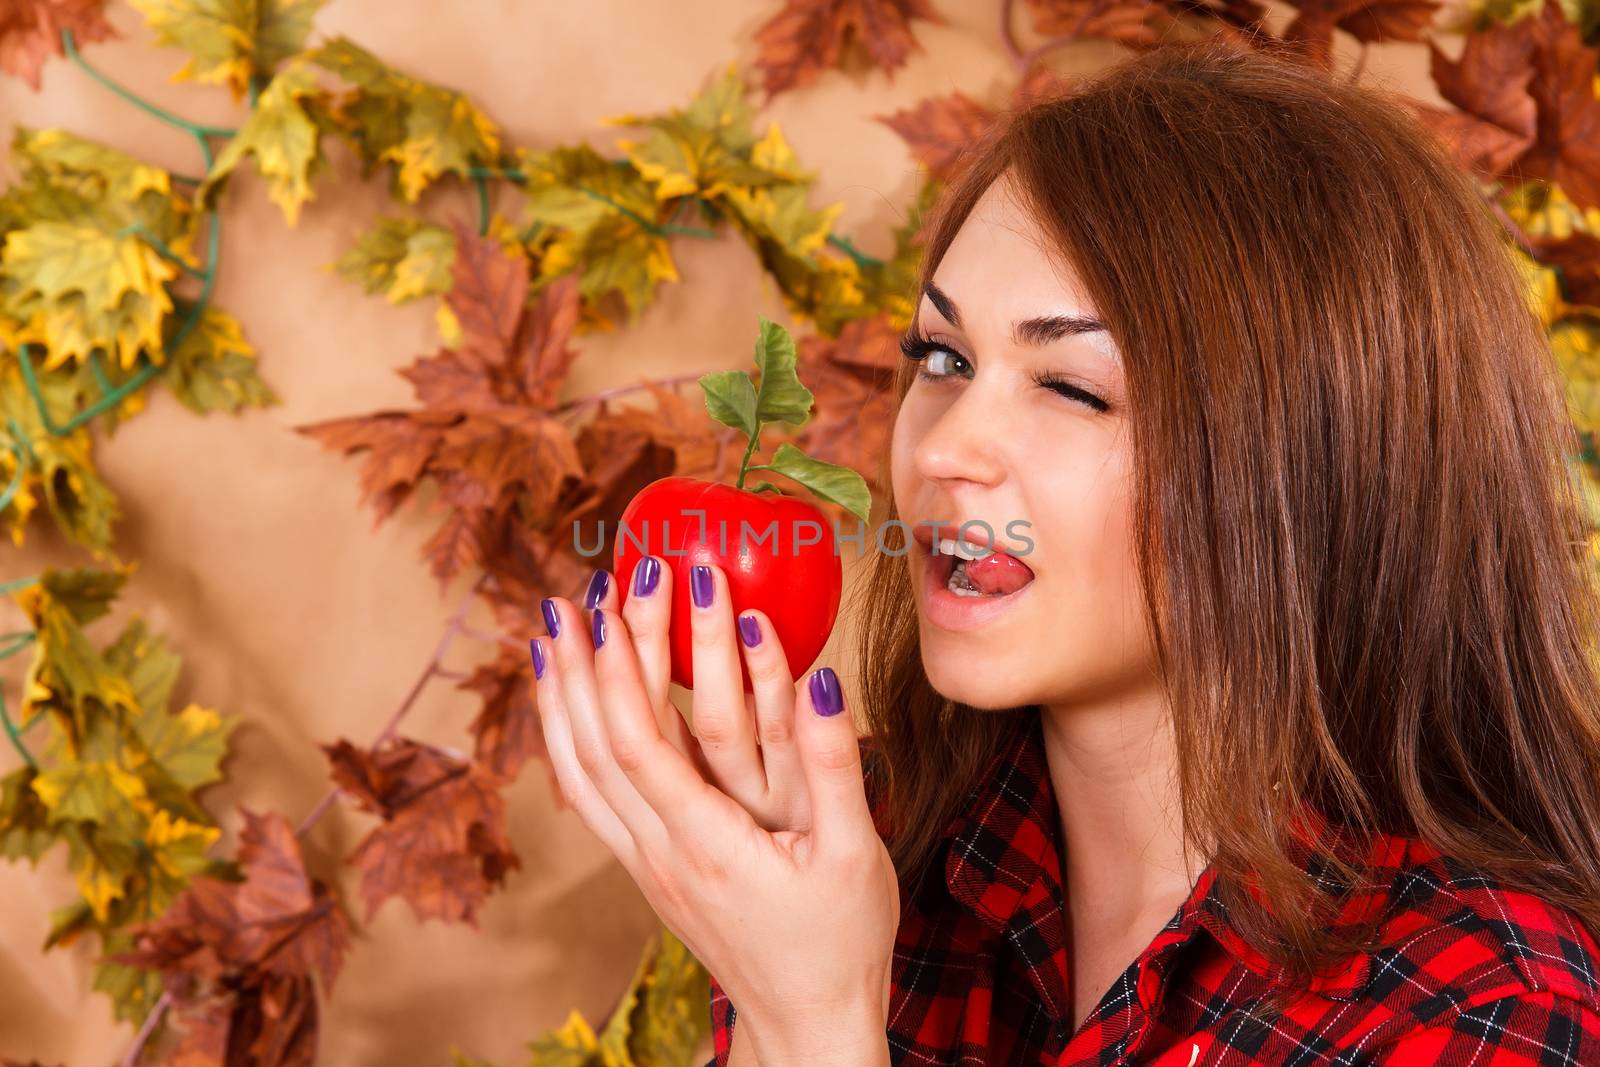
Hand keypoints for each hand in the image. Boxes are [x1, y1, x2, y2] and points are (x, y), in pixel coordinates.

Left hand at [530, 557, 898, 1039]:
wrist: (807, 1022)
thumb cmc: (839, 940)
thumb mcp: (854, 851)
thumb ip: (834, 764)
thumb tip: (819, 679)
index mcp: (707, 843)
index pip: (639, 741)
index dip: (624, 663)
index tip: (630, 594)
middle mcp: (659, 853)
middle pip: (596, 746)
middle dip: (584, 661)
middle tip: (583, 589)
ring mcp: (645, 863)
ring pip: (578, 771)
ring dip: (561, 697)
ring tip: (552, 631)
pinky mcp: (648, 866)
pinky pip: (589, 792)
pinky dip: (570, 737)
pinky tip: (572, 701)